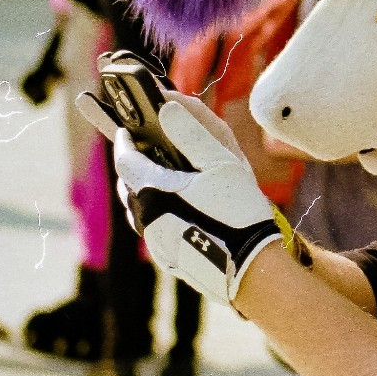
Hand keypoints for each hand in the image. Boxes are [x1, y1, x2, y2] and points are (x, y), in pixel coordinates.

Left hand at [78, 89, 281, 305]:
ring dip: (145, 190)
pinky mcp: (168, 260)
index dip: (124, 139)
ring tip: (166, 180)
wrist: (252, 269)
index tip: (128, 128)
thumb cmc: (238, 211)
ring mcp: (156, 243)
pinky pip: (155, 230)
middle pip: (128, 184)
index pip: (124, 158)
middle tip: (149, 150)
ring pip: (139, 209)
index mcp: (153, 191)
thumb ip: (191, 133)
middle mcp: (146, 218)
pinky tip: (183, 211)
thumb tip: (166, 107)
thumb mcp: (220, 163)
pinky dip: (160, 213)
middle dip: (134, 164)